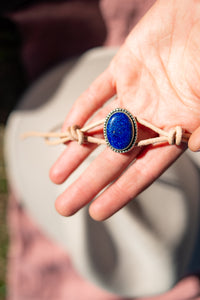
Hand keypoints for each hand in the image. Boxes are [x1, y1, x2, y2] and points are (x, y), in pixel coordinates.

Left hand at [50, 0, 199, 220]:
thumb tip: (194, 148)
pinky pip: (98, 91)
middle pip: (114, 158)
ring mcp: (136, 93)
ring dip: (77, 151)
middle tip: (65, 206)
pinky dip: (82, 108)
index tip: (96, 212)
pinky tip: (67, 127)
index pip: (142, 171)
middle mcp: (152, 117)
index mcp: (175, 129)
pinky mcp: (125, 68)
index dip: (119, 192)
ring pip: (100, 128)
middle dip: (88, 182)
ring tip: (56, 175)